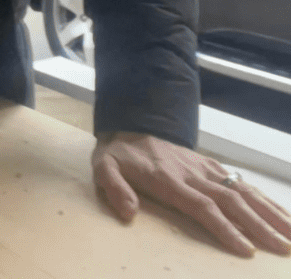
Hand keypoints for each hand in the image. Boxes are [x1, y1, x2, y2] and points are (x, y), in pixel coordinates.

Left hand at [92, 131, 290, 257]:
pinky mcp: (209, 165)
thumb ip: (115, 189)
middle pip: (231, 201)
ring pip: (242, 190)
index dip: (225, 228)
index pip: (202, 206)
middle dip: (259, 226)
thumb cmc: (118, 155)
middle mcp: (192, 173)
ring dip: (270, 212)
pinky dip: (264, 198)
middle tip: (283, 250)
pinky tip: (282, 214)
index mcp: (169, 179)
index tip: (247, 250)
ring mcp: (204, 168)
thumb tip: (128, 213)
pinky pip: (240, 182)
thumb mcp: (104, 168)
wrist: (128, 126)